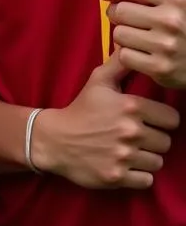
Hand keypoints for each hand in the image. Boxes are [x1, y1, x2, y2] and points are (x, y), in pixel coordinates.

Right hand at [32, 51, 179, 189]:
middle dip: (153, 140)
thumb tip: (130, 45)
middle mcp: (130, 132)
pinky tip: (124, 164)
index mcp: (130, 106)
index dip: (160, 120)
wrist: (53, 139)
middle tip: (134, 136)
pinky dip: (137, 175)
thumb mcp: (97, 82)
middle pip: (166, 142)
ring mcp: (124, 156)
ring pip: (157, 161)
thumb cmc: (80, 109)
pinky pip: (147, 180)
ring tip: (127, 150)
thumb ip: (119, 64)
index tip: (146, 120)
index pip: (172, 119)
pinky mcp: (117, 177)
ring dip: (145, 158)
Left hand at [102, 0, 185, 87]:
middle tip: (129, 22)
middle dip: (117, 16)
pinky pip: (124, 56)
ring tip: (139, 40)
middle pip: (119, 11)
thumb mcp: (175, 5)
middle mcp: (170, 20)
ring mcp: (165, 45)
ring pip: (118, 35)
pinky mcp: (160, 68)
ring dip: (123, 38)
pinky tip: (143, 55)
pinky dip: (129, 56)